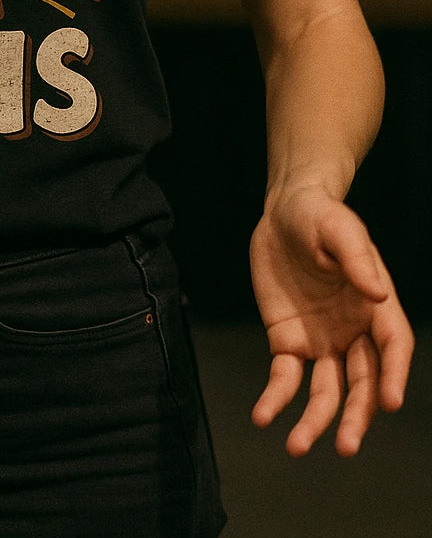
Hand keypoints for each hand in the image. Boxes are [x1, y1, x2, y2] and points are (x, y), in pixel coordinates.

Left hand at [250, 187, 413, 455]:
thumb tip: (379, 294)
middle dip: (357, 417)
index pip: (394, 348)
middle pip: (363, 383)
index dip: (395, 376)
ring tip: (297, 446)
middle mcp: (354, 332)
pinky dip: (275, 398)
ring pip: (325, 391)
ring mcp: (322, 340)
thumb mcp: (339, 228)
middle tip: (346, 447)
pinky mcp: (288, 340)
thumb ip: (356, 259)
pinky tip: (263, 417)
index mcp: (376, 307)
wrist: (284, 212)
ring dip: (315, 421)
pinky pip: (285, 376)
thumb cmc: (320, 216)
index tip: (390, 403)